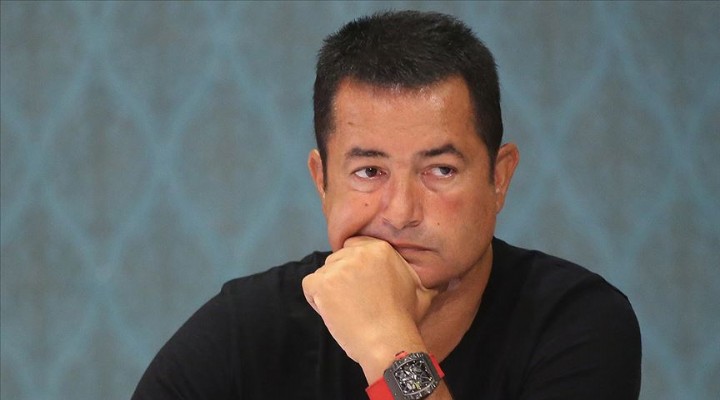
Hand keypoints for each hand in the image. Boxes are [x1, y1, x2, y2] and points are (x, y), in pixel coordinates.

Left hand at [302, 236, 437, 379]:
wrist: (388, 342)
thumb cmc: (405, 320)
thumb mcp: (422, 291)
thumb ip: (425, 277)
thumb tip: (450, 277)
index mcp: (380, 249)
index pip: (356, 246)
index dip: (356, 267)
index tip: (362, 285)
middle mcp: (358, 253)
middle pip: (339, 259)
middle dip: (344, 278)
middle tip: (356, 302)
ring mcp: (338, 268)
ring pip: (325, 273)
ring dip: (331, 290)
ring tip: (348, 309)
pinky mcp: (322, 283)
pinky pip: (310, 286)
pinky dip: (316, 300)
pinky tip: (334, 312)